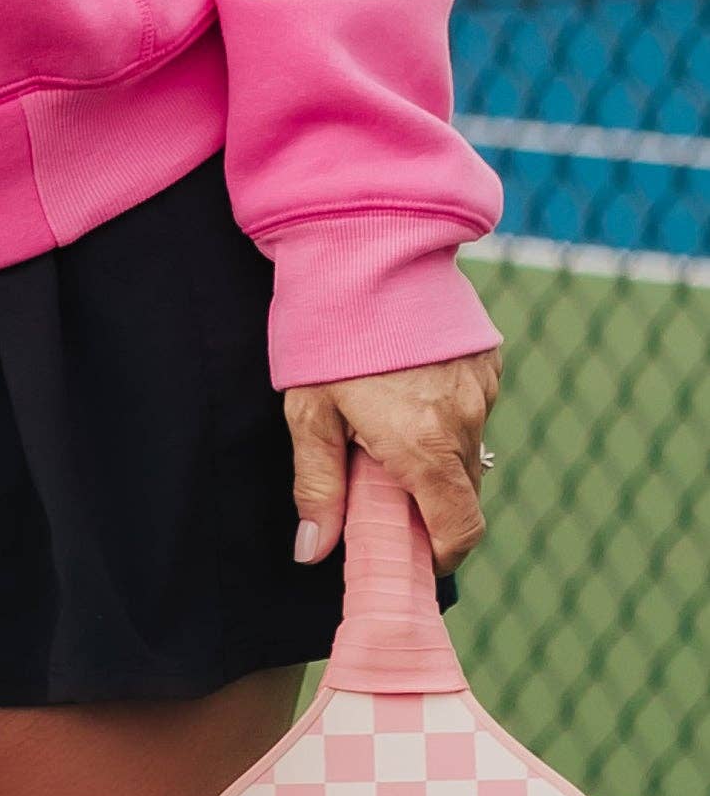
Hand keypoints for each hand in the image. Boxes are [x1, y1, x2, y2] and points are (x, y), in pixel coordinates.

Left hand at [282, 344, 504, 572]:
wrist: (364, 242)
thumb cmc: (326, 328)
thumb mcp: (308, 409)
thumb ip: (318, 485)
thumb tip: (313, 552)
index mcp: (423, 445)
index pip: (459, 532)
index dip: (438, 553)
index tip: (409, 548)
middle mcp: (464, 421)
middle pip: (463, 493)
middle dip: (429, 502)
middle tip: (381, 481)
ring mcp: (481, 388)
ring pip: (468, 449)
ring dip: (437, 453)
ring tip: (385, 418)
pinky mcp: (487, 361)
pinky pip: (474, 408)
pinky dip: (447, 413)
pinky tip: (407, 384)